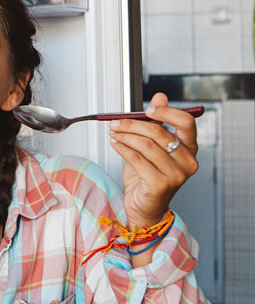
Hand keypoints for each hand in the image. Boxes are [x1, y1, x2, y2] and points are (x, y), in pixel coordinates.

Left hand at [108, 93, 198, 228]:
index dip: (166, 112)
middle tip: (116, 122)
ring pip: (146, 145)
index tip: (147, 109)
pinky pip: (137, 159)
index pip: (186, 123)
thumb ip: (157, 123)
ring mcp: (176, 175)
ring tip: (113, 132)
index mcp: (190, 149)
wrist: (144, 207)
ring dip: (125, 135)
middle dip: (133, 124)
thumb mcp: (152, 147)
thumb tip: (160, 96)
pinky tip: (115, 144)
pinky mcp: (160, 185)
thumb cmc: (148, 177)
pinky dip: (122, 148)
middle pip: (160, 133)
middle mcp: (188, 162)